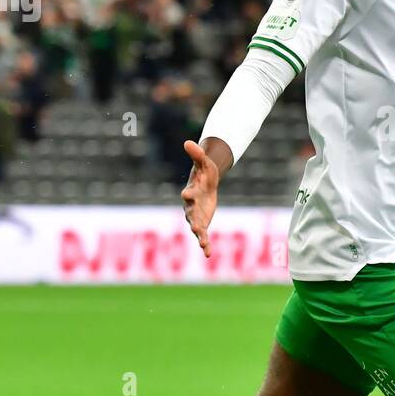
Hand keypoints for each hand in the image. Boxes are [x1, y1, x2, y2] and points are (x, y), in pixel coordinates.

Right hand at [180, 140, 219, 256]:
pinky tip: (208, 254)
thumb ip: (197, 154)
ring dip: (200, 236)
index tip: (186, 194)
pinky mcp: (202, 223)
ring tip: (203, 245)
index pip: (188, 193)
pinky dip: (205, 244)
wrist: (206, 184)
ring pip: (197, 228)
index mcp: (191, 191)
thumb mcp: (204, 163)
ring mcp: (196, 216)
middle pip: (191, 214)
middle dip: (193, 220)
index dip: (188, 194)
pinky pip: (203, 235)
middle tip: (195, 227)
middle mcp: (191, 206)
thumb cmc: (204, 173)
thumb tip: (189, 141)